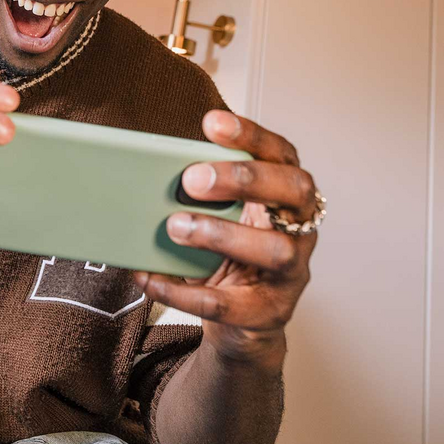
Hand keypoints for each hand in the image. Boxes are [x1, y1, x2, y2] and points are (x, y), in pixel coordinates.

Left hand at [134, 110, 318, 368]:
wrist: (242, 322)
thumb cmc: (228, 254)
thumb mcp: (218, 215)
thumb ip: (200, 193)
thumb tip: (144, 173)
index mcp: (285, 193)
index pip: (281, 154)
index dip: (252, 136)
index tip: (212, 121)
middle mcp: (299, 228)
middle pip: (295, 192)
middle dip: (245, 179)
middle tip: (192, 178)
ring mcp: (291, 273)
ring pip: (276, 250)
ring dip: (221, 234)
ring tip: (175, 226)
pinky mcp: (270, 312)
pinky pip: (231, 304)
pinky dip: (185, 290)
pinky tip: (151, 278)